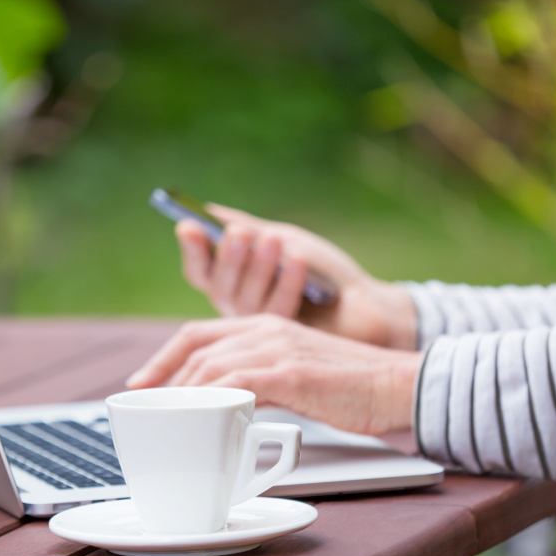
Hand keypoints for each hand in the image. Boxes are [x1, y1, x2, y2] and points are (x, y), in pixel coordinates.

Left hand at [126, 314, 422, 435]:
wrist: (397, 383)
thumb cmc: (351, 387)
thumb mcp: (296, 376)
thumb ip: (261, 383)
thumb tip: (229, 409)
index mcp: (264, 326)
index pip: (198, 334)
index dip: (163, 358)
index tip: (140, 384)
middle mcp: (265, 329)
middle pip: (195, 347)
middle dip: (160, 377)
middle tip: (141, 406)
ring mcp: (278, 348)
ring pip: (211, 365)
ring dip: (182, 394)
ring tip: (165, 420)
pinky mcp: (291, 372)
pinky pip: (238, 383)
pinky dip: (213, 400)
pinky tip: (200, 420)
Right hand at [175, 205, 416, 349]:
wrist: (365, 303)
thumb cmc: (323, 273)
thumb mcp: (283, 241)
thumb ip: (247, 228)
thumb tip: (209, 212)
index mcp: (233, 285)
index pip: (200, 270)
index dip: (193, 250)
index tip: (190, 225)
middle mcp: (239, 311)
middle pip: (220, 286)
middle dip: (230, 257)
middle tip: (240, 232)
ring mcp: (260, 332)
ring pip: (245, 301)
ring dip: (260, 267)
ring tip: (274, 239)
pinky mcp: (286, 344)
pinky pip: (278, 313)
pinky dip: (289, 283)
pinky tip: (300, 261)